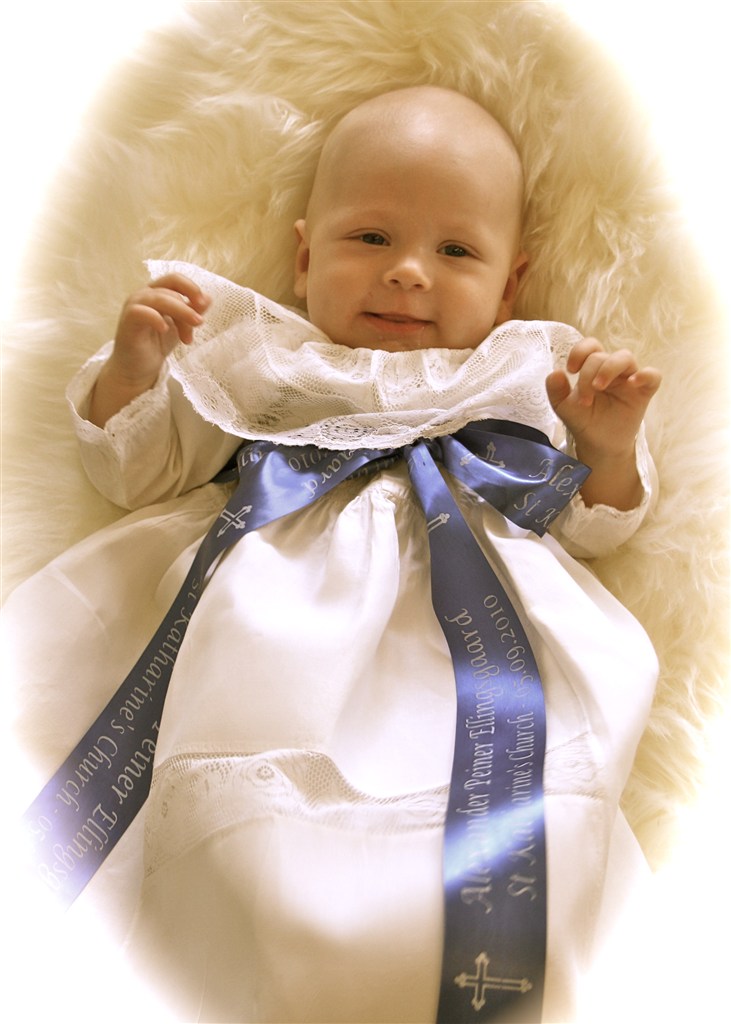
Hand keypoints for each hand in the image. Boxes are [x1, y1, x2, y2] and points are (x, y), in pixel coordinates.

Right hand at [110, 273, 211, 387]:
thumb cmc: (158, 344)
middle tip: (198, 325)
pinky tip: (165, 330)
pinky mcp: (127, 320)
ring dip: (179, 313)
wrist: (140, 368)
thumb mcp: (181, 326)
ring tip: (188, 333)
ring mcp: (134, 306)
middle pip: (171, 291)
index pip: (175, 279)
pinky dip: (155, 318)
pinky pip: (140, 311)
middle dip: (188, 309)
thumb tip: (208, 298)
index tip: (204, 305)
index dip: (191, 288)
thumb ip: (192, 311)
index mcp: (157, 293)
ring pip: (159, 299)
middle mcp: (144, 295)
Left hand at [545, 337, 661, 509]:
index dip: (580, 351)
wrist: (598, 445)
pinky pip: (653, 376)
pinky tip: (633, 383)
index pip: (591, 346)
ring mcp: (629, 379)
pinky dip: (645, 375)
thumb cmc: (584, 421)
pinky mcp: (644, 392)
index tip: (571, 370)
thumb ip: (556, 391)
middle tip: (583, 400)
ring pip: (625, 357)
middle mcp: (612, 370)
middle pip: (602, 356)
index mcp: (593, 368)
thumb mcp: (564, 407)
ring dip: (608, 369)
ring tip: (598, 387)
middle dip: (588, 375)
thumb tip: (555, 373)